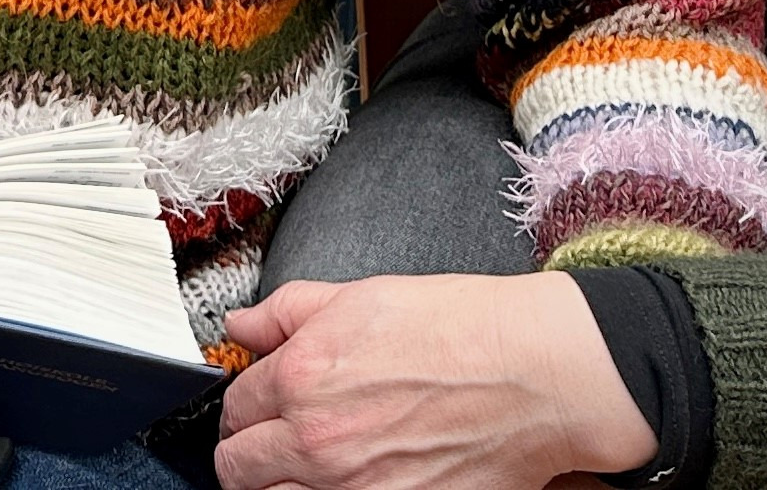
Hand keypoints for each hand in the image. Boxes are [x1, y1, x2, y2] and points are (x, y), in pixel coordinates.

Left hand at [214, 276, 653, 489]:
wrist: (532, 375)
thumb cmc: (459, 329)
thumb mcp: (360, 296)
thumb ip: (287, 312)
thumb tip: (241, 326)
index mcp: (301, 377)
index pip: (234, 406)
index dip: (247, 403)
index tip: (261, 404)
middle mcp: (316, 441)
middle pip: (237, 467)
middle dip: (249, 450)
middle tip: (272, 440)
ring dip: (277, 485)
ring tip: (303, 467)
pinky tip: (341, 483)